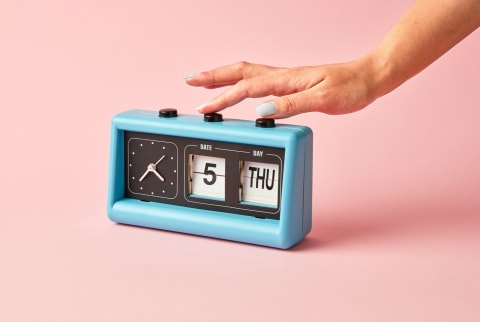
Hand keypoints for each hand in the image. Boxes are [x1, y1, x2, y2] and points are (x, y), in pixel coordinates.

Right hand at [184, 58, 381, 118]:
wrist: (369, 79)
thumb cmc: (350, 88)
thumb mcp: (323, 100)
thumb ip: (292, 105)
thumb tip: (261, 112)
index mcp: (286, 81)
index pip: (246, 89)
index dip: (223, 98)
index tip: (204, 107)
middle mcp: (282, 77)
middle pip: (238, 72)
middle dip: (212, 77)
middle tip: (190, 80)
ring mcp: (285, 80)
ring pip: (246, 74)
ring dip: (222, 76)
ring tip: (204, 80)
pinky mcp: (291, 85)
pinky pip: (258, 80)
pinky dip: (240, 82)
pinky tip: (239, 90)